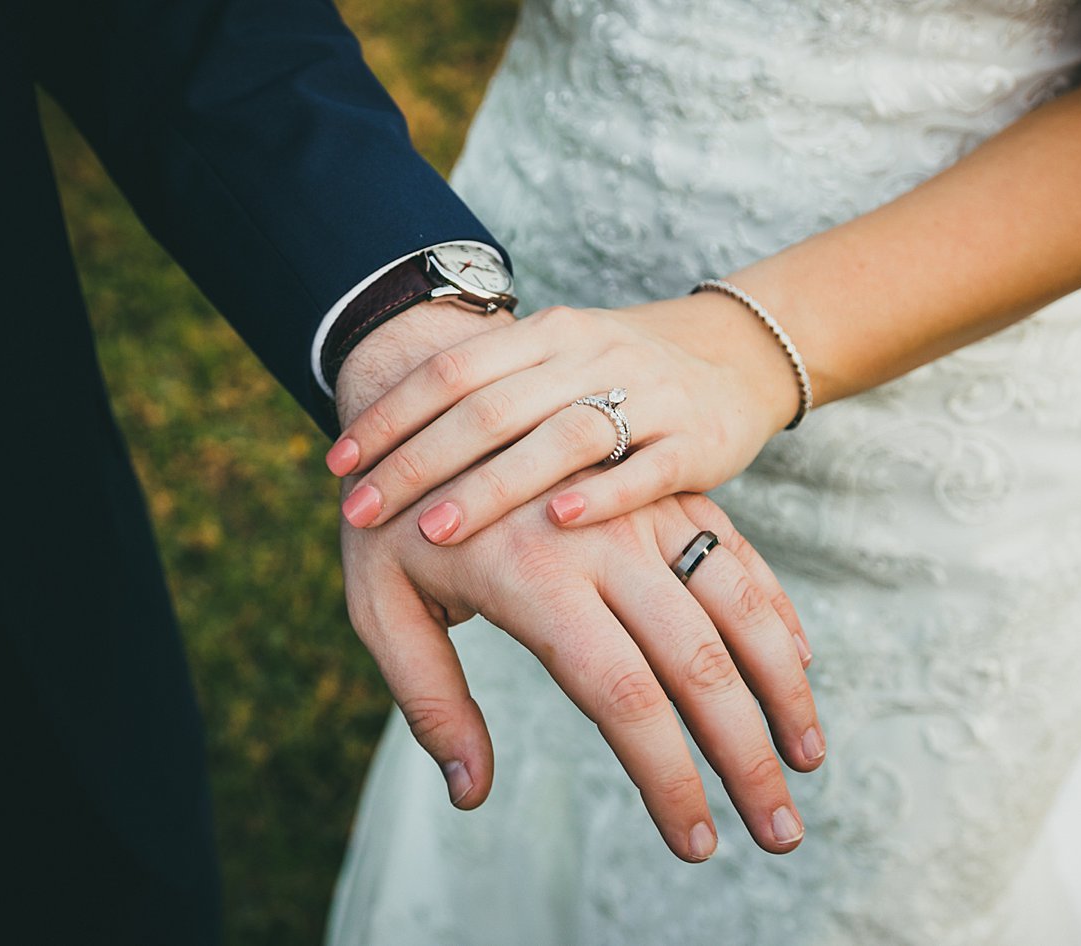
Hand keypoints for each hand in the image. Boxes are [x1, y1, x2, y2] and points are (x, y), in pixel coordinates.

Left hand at [326, 294, 800, 543]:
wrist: (742, 354)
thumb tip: (383, 445)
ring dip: (491, 486)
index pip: (450, 371)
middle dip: (418, 462)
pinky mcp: (698, 442)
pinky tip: (558, 522)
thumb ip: (484, 397)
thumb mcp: (552, 366)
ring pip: (560, 437)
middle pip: (491, 407)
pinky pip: (646, 469)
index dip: (391, 416)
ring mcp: (648, 396)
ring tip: (433, 529)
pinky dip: (602, 495)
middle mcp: (590, 356)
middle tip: (361, 509)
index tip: (338, 464)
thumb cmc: (618, 379)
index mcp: (543, 335)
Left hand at [333, 306, 819, 861]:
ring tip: (810, 765)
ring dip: (785, 690)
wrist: (421, 380)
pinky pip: (739, 557)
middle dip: (746, 757)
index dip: (667, 780)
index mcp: (533, 575)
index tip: (696, 844)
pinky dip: (777, 619)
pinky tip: (799, 673)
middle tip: (780, 834)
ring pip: (740, 602)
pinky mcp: (665, 492)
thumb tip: (472, 793)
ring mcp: (642, 509)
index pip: (621, 698)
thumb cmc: (389, 513)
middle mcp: (602, 540)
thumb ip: (427, 701)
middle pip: (697, 663)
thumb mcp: (376, 604)